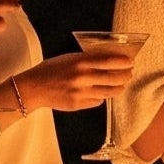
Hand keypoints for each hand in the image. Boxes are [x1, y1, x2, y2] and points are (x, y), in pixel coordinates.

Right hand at [16, 50, 131, 111]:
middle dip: (125, 76)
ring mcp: (81, 93)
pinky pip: (97, 101)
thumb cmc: (51, 70)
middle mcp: (82, 78)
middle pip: (113, 78)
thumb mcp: (69, 58)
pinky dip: (100, 97)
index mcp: (80, 62)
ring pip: (109, 92)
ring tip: (120, 85)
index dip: (123, 62)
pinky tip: (99, 93)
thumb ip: (87, 59)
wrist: (33, 88)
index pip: (109, 61)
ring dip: (118, 88)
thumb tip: (108, 60)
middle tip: (129, 74)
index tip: (130, 62)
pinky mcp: (78, 104)